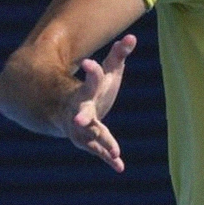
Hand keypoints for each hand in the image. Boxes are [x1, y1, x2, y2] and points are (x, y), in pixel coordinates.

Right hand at [57, 34, 136, 172]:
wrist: (71, 111)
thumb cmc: (94, 90)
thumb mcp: (107, 71)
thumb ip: (119, 55)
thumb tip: (132, 38)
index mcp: (87, 92)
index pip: (90, 81)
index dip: (91, 71)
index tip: (88, 62)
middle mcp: (81, 111)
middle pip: (81, 113)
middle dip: (81, 117)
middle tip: (78, 120)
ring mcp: (82, 128)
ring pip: (90, 137)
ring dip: (101, 143)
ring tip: (115, 152)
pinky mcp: (88, 141)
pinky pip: (98, 151)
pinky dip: (108, 158)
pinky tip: (120, 166)